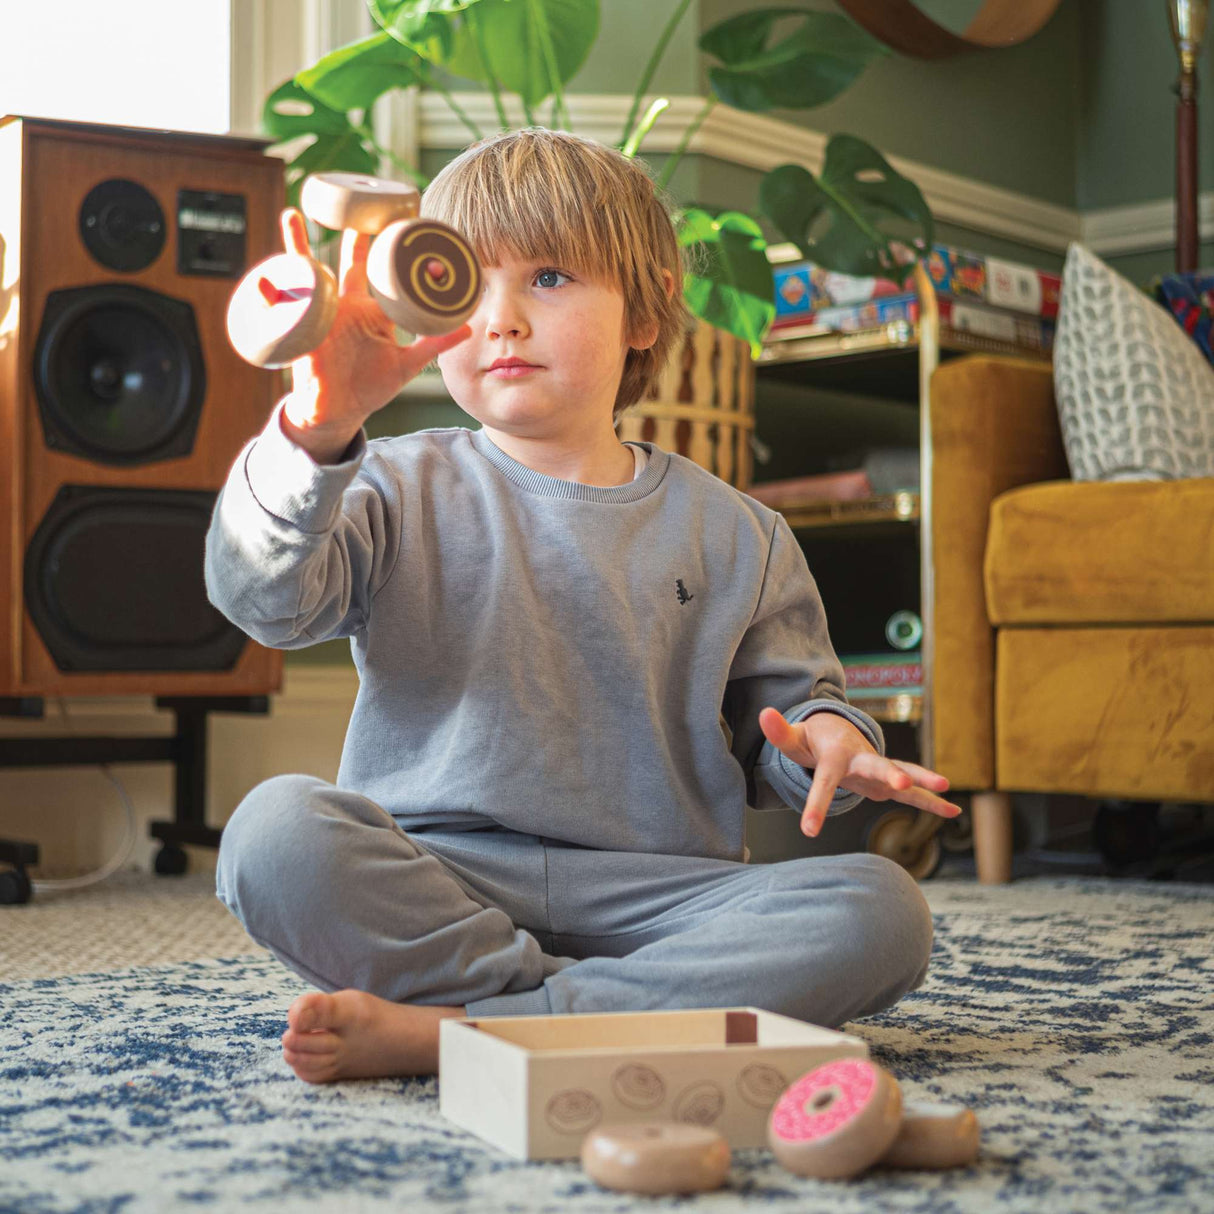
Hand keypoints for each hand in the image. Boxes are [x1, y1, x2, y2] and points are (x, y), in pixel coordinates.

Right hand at [277, 208, 470, 461]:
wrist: (338, 412)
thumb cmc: (369, 387)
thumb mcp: (406, 365)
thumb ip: (433, 345)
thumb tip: (466, 328)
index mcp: (373, 312)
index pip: (385, 274)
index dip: (391, 251)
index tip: (401, 223)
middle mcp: (347, 306)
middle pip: (349, 261)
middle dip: (352, 233)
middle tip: (357, 200)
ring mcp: (323, 314)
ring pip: (311, 272)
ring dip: (299, 245)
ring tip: (292, 215)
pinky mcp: (303, 329)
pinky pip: (283, 305)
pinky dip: (270, 288)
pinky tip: (263, 276)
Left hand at [758, 706, 961, 837]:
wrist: (836, 733)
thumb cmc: (812, 740)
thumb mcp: (793, 739)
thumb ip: (779, 732)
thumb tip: (763, 714)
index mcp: (835, 755)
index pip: (823, 782)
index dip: (816, 805)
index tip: (809, 831)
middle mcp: (861, 759)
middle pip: (875, 766)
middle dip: (888, 775)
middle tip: (900, 784)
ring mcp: (878, 768)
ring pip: (902, 774)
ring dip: (921, 782)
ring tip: (945, 788)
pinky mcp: (887, 781)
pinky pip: (912, 792)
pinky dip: (931, 801)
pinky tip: (953, 812)